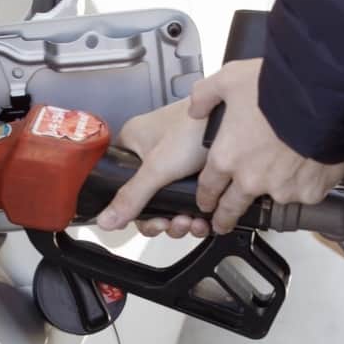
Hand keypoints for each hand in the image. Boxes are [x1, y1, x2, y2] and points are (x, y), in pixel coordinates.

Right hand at [95, 99, 211, 237]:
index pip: (119, 186)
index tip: (150, 222)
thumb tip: (106, 220)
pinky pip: (188, 199)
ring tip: (191, 221)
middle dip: (161, 219)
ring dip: (179, 220)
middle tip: (172, 224)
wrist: (236, 119)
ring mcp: (174, 162)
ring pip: (169, 203)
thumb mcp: (158, 167)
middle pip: (146, 200)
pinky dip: (194, 214)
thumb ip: (132, 196)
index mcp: (132, 144)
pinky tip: (202, 219)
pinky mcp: (195, 169)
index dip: (133, 211)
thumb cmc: (196, 127)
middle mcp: (150, 153)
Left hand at [190, 59, 343, 233]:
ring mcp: (281, 189)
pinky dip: (306, 183)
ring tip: (284, 172)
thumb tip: (196, 108)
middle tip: (224, 223)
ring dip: (274, 190)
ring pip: (273, 198)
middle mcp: (251, 179)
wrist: (322, 98)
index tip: (206, 202)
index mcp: (227, 156)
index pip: (208, 188)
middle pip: (232, 208)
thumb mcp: (230, 79)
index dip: (205, 197)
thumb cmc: (277, 88)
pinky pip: (305, 193)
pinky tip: (309, 164)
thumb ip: (206, 95)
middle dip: (224, 218)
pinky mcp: (309, 192)